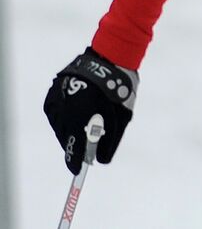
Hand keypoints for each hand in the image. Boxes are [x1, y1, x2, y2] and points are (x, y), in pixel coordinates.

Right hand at [44, 47, 137, 174]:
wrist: (109, 60)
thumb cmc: (119, 91)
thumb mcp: (121, 119)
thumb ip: (110, 141)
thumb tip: (102, 160)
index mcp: (79, 118)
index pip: (73, 148)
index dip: (75, 160)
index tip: (78, 169)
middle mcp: (63, 111)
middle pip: (66, 137)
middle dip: (76, 143)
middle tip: (87, 147)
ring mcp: (56, 102)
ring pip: (59, 125)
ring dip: (70, 129)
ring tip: (85, 126)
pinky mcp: (53, 94)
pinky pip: (57, 113)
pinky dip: (66, 116)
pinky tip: (79, 113)